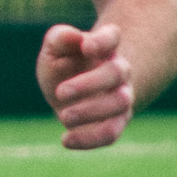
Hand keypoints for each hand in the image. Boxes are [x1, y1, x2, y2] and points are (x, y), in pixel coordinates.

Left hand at [36, 19, 136, 149]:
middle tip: (60, 92)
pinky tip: (65, 140)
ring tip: (63, 116)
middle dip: (89, 84)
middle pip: (116, 72)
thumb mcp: (55, 48)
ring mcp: (121, 96)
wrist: (74, 90)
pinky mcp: (116, 121)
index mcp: (105, 47)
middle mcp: (119, 70)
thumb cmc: (64, 64)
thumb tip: (72, 36)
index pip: (112, 37)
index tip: (86, 46)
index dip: (102, 41)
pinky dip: (91, 139)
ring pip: (120, 103)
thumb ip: (60, 39)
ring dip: (91, 111)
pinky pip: (112, 132)